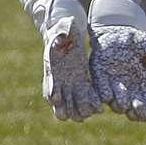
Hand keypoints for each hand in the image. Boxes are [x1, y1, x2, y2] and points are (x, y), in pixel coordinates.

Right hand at [39, 0, 101, 121]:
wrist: (68, 30)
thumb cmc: (63, 27)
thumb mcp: (63, 26)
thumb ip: (62, 32)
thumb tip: (61, 36)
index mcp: (51, 64)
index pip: (48, 80)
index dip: (51, 90)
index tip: (55, 99)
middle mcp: (58, 76)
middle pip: (58, 96)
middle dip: (63, 107)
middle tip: (68, 117)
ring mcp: (68, 80)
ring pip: (71, 99)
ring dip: (76, 108)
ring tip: (83, 117)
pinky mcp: (80, 80)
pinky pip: (84, 93)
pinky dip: (89, 101)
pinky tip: (97, 109)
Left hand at [90, 23, 145, 121]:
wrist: (117, 31)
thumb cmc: (139, 42)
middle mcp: (131, 92)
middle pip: (134, 111)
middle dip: (136, 112)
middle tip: (137, 108)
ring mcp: (115, 88)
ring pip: (117, 104)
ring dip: (120, 104)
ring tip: (124, 99)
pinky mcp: (100, 81)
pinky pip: (100, 94)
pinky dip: (103, 96)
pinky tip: (107, 94)